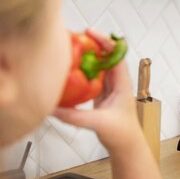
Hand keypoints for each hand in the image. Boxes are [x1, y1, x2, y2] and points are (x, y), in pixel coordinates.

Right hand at [53, 29, 141, 152]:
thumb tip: (54, 109)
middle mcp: (116, 82)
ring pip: (97, 65)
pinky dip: (81, 69)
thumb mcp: (98, 123)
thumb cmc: (121, 134)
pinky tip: (68, 68)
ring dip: (85, 55)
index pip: (115, 55)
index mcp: (122, 83)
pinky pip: (90, 76)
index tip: (89, 32)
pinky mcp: (100, 93)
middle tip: (74, 37)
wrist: (125, 146)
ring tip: (69, 47)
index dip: (104, 41)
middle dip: (91, 44)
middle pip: (105, 55)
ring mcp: (108, 87)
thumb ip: (76, 117)